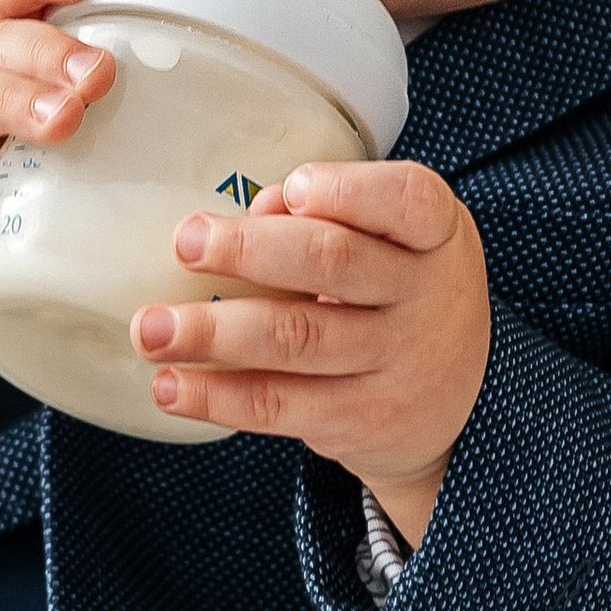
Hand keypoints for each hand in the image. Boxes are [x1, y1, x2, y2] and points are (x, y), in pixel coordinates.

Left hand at [129, 159, 488, 544]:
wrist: (460, 405)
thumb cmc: (402, 294)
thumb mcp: (397, 240)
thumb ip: (333, 215)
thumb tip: (251, 213)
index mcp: (435, 233)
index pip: (406, 199)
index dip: (345, 191)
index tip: (289, 190)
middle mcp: (424, 296)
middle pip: (333, 263)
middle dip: (249, 251)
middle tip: (185, 242)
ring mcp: (396, 364)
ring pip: (295, 340)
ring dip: (211, 333)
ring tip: (151, 329)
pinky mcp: (361, 420)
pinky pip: (279, 405)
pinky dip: (216, 396)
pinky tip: (170, 385)